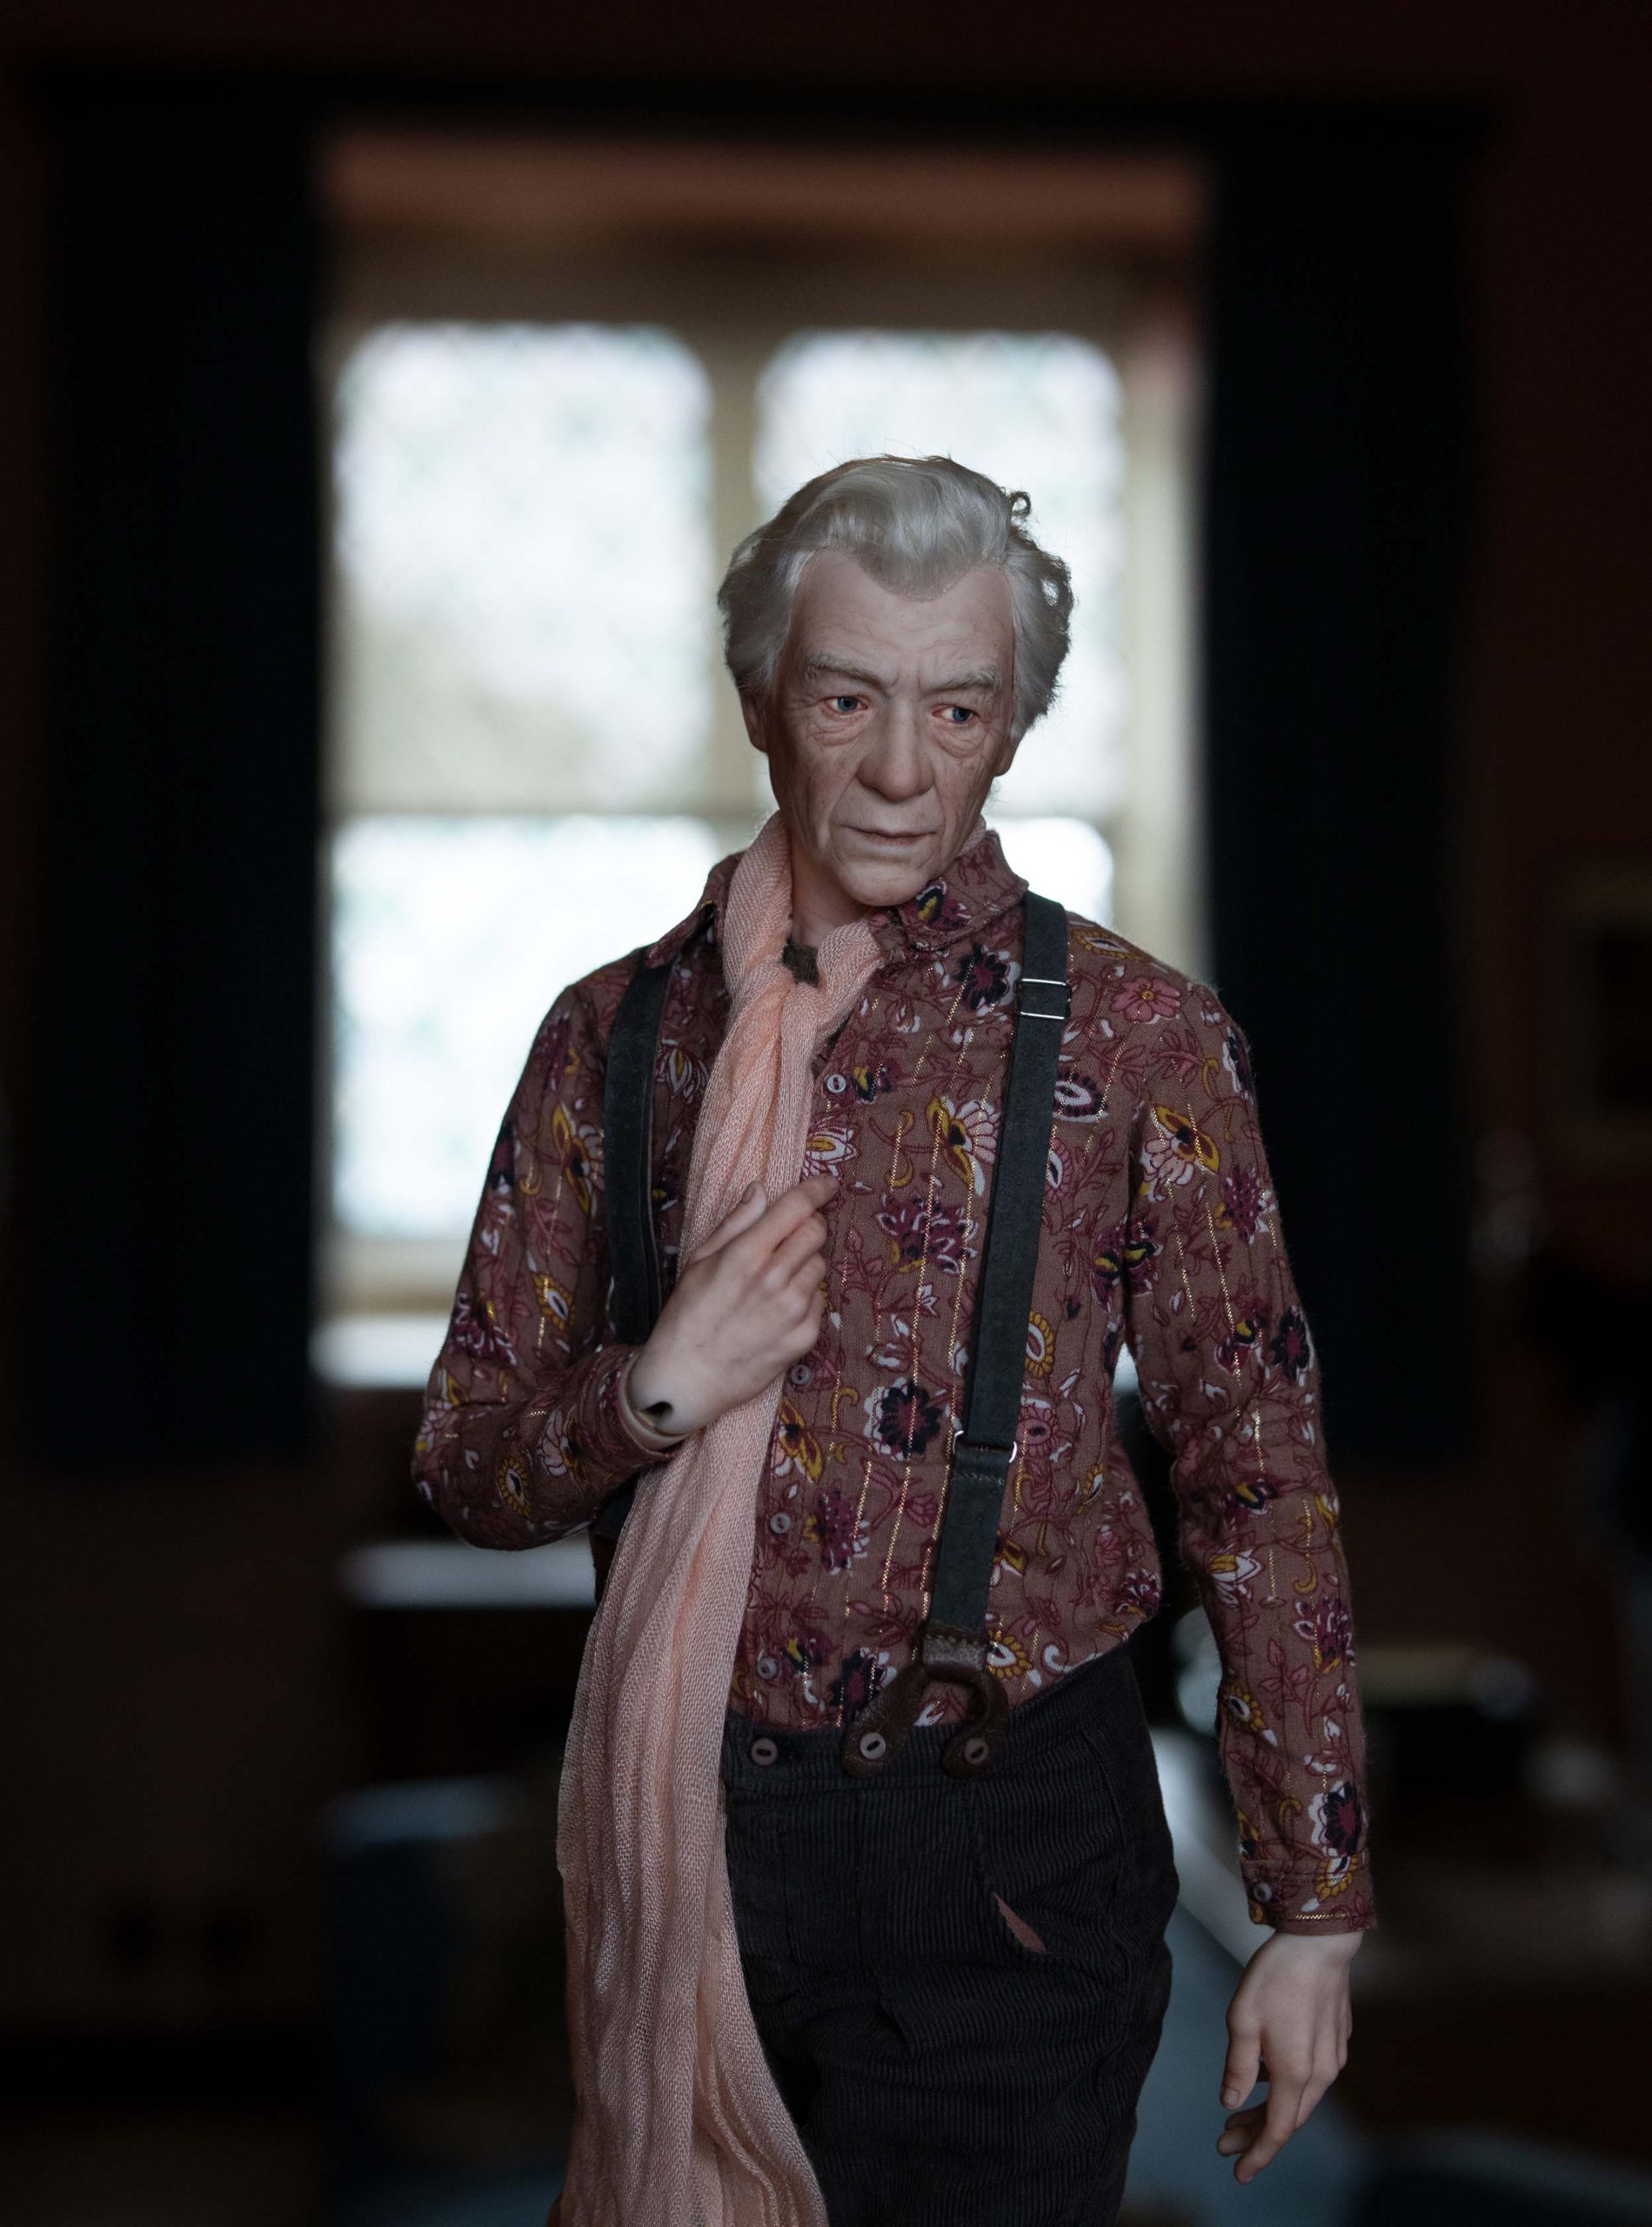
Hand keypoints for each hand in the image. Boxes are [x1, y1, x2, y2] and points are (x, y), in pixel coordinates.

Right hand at [626, 1173, 834, 1436]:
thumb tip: (761, 1190)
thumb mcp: (700, 1261)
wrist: (688, 1379)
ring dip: (804, 1265)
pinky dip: (806, 1299)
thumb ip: (736, 1223)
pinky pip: (820, 1301)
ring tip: (775, 1282)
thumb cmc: (688, 1316)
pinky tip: (778, 1310)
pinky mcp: (804, 1337)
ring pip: (820, 1265)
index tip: (827, 1183)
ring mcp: (793, 1310)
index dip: (817, 1189)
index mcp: (745, 1254)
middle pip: (816, 1231)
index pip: (796, 1207)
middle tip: (788, 1238)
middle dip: (807, 1227)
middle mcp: (774, 1279)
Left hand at [1216, 1929, 1360, 2181]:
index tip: (1237, 2172)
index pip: (1277, 2131)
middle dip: (1256, 2134)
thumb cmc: (1275, 1977)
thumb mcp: (1242, 2020)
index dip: (1257, 2154)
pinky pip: (1311, 2078)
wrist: (1319, 1941)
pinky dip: (1287, 2088)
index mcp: (1296, 2074)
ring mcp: (1333, 2057)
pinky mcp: (1338, 2039)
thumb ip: (1238, 2067)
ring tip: (1238, 2112)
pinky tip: (1267, 2077)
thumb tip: (1230, 2101)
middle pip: (1288, 2118)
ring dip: (1271, 2110)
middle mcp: (1321, 2073)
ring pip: (1301, 2099)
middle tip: (1225, 2140)